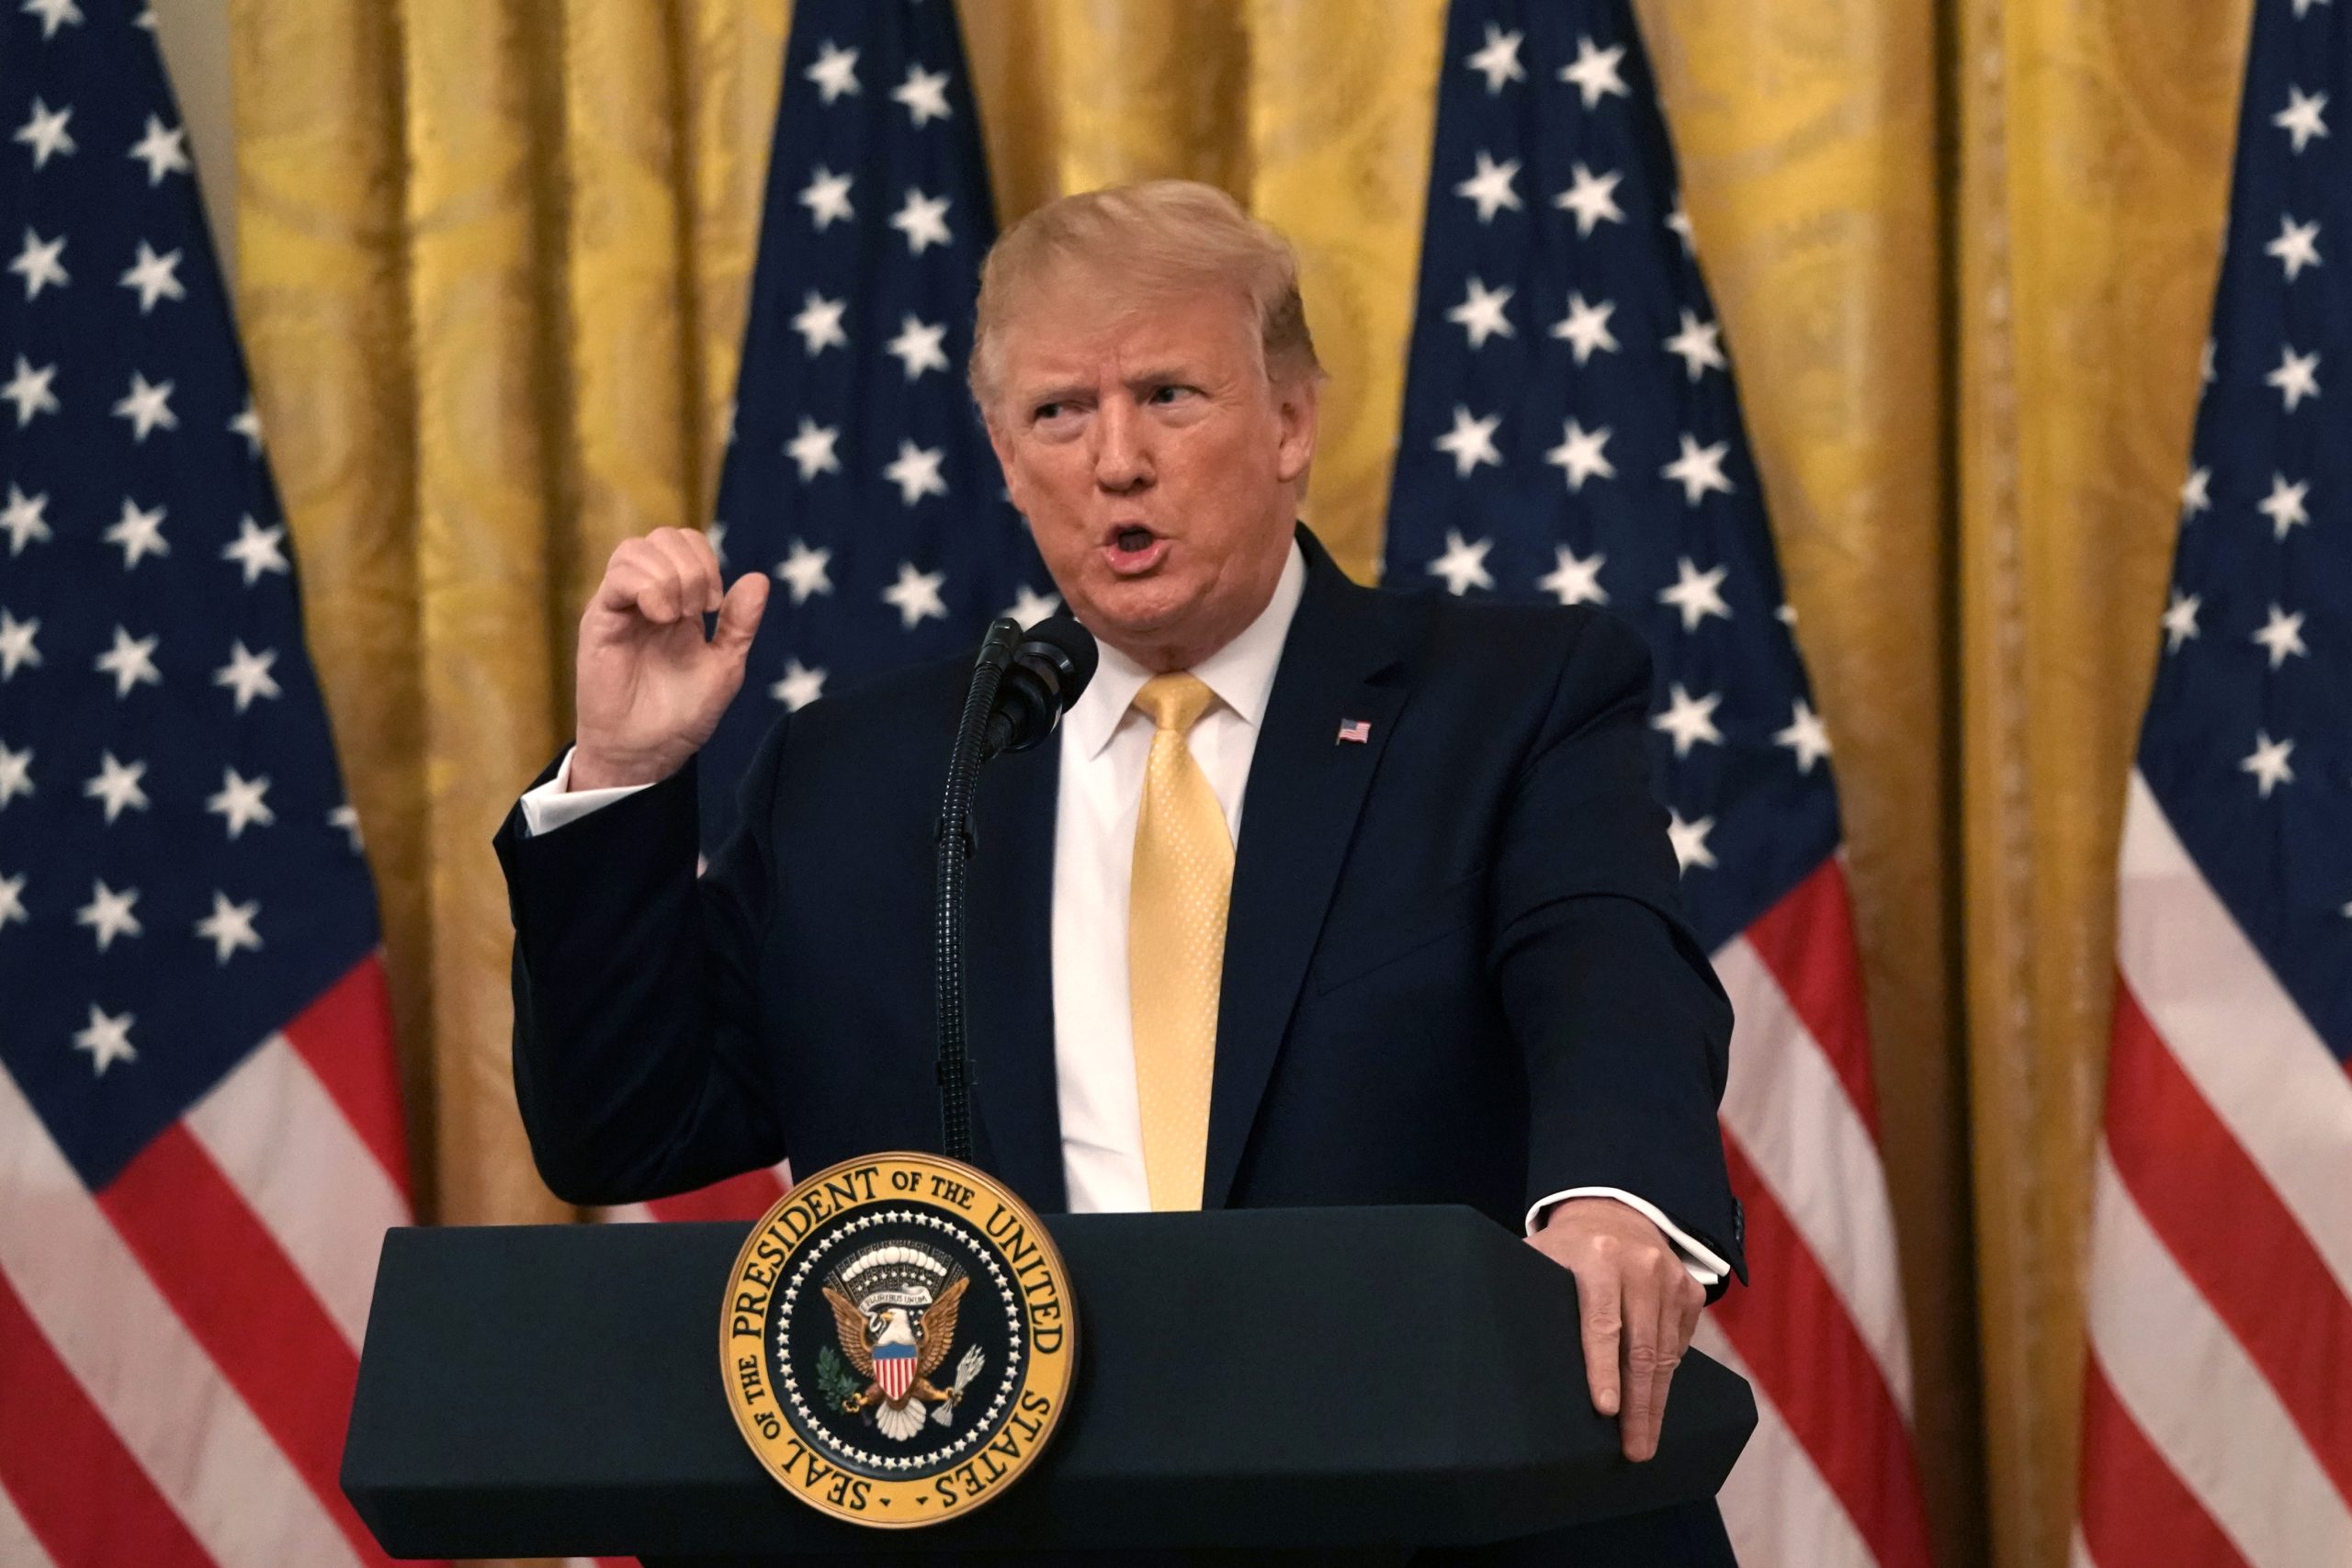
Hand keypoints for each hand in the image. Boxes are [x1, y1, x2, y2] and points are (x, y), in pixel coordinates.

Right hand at [572, 527, 768, 789]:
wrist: (647, 753)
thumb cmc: (681, 715)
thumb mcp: (725, 665)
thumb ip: (740, 623)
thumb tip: (759, 578)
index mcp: (678, 601)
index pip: (686, 543)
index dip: (707, 560)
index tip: (715, 607)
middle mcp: (647, 596)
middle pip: (664, 536)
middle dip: (693, 566)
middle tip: (700, 610)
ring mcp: (621, 606)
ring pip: (636, 549)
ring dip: (671, 576)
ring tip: (679, 617)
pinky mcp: (600, 621)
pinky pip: (617, 578)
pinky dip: (648, 587)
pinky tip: (662, 617)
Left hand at [1527, 1197, 1704, 1461]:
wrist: (1614, 1212)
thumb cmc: (1566, 1247)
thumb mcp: (1539, 1256)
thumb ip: (1524, 1289)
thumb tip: (1491, 1343)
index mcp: (1598, 1257)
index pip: (1602, 1322)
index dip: (1602, 1367)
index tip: (1604, 1409)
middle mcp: (1641, 1267)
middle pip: (1642, 1348)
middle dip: (1638, 1405)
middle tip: (1634, 1450)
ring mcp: (1671, 1279)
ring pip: (1666, 1354)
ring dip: (1655, 1402)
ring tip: (1644, 1441)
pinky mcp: (1691, 1292)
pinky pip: (1681, 1345)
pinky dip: (1667, 1375)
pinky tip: (1654, 1402)